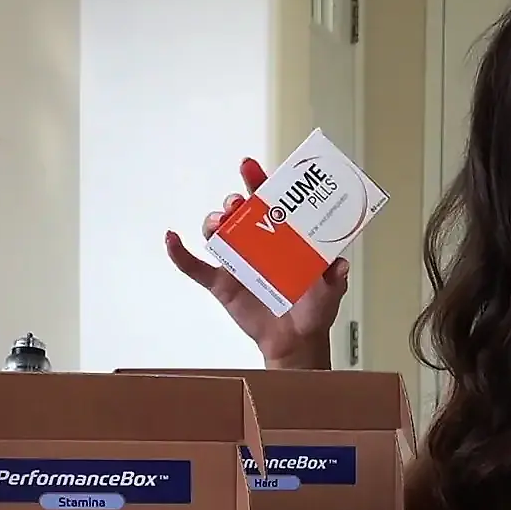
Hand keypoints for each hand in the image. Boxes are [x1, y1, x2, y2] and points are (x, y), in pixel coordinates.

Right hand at [164, 157, 349, 368]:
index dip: (259, 182)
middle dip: (235, 200)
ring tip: (220, 221)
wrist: (296, 342)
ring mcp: (237, 262)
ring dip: (213, 221)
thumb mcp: (330, 288)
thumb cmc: (312, 310)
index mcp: (282, 237)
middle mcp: (256, 243)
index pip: (269, 202)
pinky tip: (172, 239)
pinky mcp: (221, 284)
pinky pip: (195, 267)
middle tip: (238, 201)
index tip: (251, 167)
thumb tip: (338, 265)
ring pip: (217, 233)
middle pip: (239, 212)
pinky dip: (179, 253)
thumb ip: (334, 276)